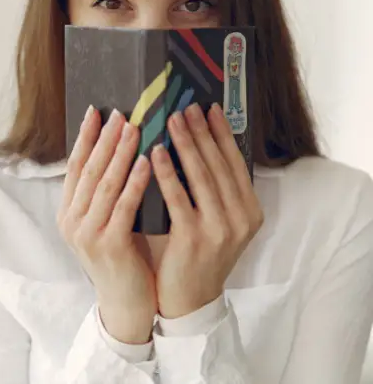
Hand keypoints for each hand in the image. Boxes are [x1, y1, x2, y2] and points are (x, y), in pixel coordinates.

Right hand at [58, 106, 156, 343]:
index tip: (96, 111)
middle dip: (104, 138)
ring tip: (133, 128)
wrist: (125, 303)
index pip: (75, 167)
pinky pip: (122, 207)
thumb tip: (118, 149)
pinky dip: (134, 182)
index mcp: (68, 212)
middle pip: (88, 170)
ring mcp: (87, 234)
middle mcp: (71, 220)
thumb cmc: (122, 257)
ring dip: (119, 153)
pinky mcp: (108, 246)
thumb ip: (106, 193)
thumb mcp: (105, 222)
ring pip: (104, 185)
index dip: (85, 138)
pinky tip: (146, 162)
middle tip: (119, 112)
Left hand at [151, 103, 263, 318]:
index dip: (222, 134)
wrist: (189, 299)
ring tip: (172, 119)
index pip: (235, 163)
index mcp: (250, 211)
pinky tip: (154, 153)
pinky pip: (179, 198)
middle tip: (187, 105)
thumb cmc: (195, 254)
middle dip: (202, 132)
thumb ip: (214, 190)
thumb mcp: (216, 221)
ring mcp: (220, 229)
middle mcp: (241, 218)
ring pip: (202, 177)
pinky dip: (167, 173)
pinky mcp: (194, 238)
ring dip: (186, 144)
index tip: (209, 108)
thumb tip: (198, 144)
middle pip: (219, 165)